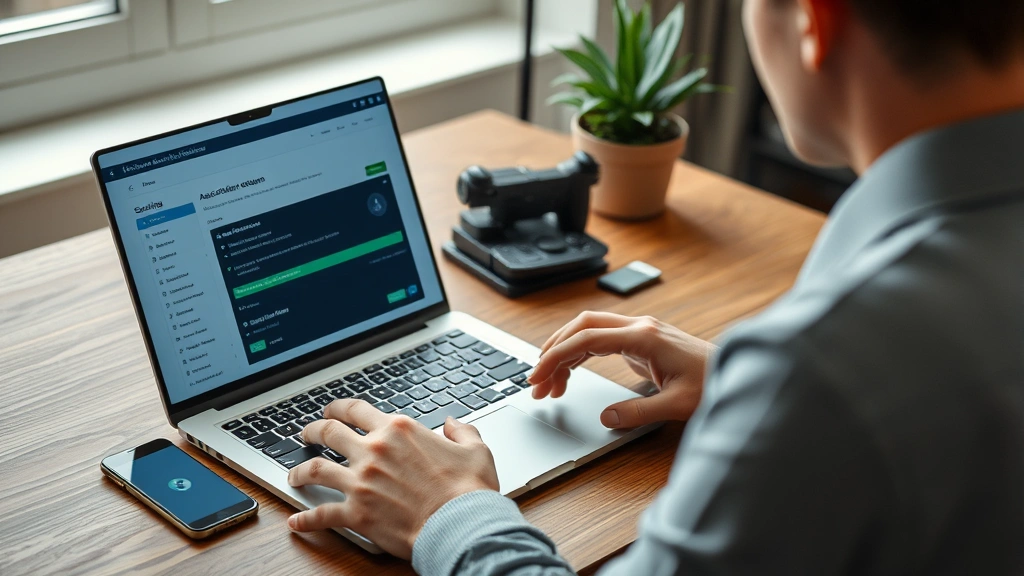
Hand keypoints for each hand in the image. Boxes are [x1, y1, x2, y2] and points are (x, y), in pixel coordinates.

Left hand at [286, 399, 499, 557]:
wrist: (461, 524)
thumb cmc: (468, 490)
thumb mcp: (475, 449)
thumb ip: (462, 432)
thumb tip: (454, 424)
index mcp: (398, 430)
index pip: (357, 409)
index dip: (339, 407)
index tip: (332, 411)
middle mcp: (373, 451)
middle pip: (329, 432)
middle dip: (313, 431)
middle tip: (307, 434)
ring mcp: (361, 481)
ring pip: (315, 469)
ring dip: (300, 470)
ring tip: (294, 474)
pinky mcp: (356, 513)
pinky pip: (321, 515)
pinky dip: (305, 519)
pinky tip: (296, 521)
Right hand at [528, 312, 715, 428]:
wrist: (738, 372)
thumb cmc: (714, 384)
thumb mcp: (677, 405)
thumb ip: (639, 413)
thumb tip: (605, 419)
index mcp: (644, 337)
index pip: (587, 338)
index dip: (557, 356)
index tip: (539, 377)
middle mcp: (640, 326)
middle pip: (581, 326)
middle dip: (553, 351)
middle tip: (536, 382)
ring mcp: (640, 330)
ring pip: (588, 331)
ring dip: (564, 354)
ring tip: (550, 386)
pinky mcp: (642, 340)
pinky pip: (600, 340)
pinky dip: (580, 355)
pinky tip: (571, 376)